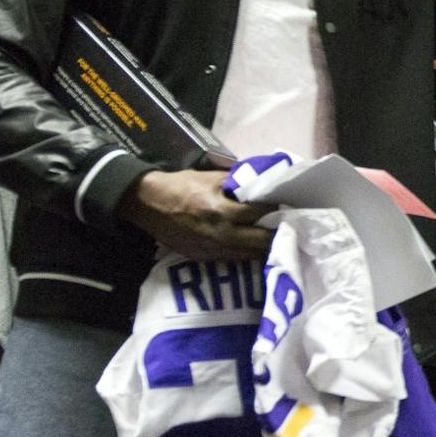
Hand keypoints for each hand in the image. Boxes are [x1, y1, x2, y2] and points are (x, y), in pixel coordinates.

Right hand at [116, 169, 272, 260]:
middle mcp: (220, 235)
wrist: (149, 203)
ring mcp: (212, 250)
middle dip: (276, 233)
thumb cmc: (181, 186)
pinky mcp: (204, 258)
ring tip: (275, 238)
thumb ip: (238, 182)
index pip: (260, 213)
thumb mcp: (211, 177)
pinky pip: (234, 259)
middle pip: (261, 242)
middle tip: (286, 226)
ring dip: (264, 247)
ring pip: (250, 255)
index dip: (275, 209)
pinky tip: (253, 246)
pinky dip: (246, 252)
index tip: (286, 205)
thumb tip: (264, 182)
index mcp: (222, 211)